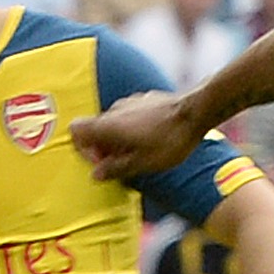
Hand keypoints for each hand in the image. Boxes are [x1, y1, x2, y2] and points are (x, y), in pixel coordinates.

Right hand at [68, 89, 204, 182]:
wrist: (196, 111)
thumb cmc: (169, 140)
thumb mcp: (142, 162)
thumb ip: (116, 168)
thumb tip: (96, 174)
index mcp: (108, 126)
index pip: (77, 131)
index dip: (84, 149)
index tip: (101, 162)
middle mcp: (114, 110)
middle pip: (96, 128)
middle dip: (104, 147)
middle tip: (123, 163)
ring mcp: (130, 102)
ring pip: (114, 122)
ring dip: (119, 138)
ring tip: (139, 152)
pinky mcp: (145, 99)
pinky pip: (129, 115)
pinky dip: (132, 128)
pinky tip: (150, 138)